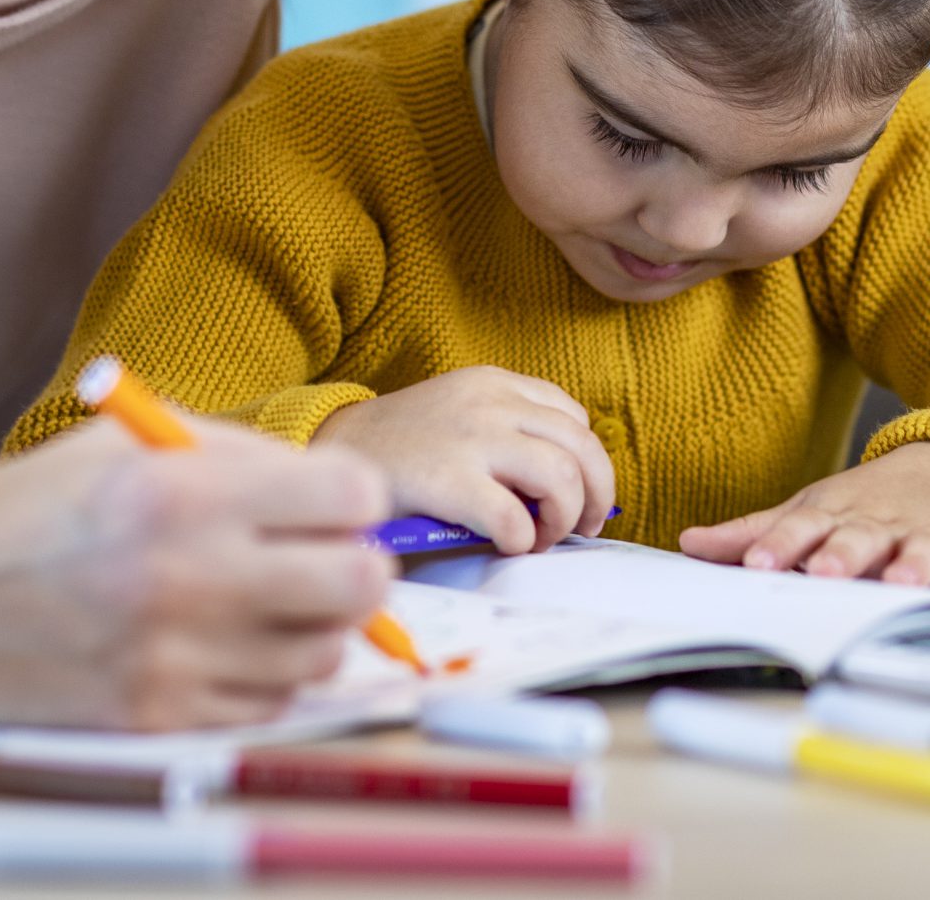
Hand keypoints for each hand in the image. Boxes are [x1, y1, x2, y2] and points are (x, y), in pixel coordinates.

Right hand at [0, 418, 393, 731]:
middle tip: (320, 554)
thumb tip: (333, 493)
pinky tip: (218, 643)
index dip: (349, 497)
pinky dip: (261, 676)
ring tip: (260, 599)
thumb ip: (236, 455)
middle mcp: (191, 576)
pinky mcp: (160, 718)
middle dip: (352, 564)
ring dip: (309, 626)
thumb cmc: (25, 509)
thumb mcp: (128, 441)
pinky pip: (268, 704)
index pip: (353, 498)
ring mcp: (179, 658)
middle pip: (360, 583)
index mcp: (185, 489)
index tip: (327, 501)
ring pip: (324, 654)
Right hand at [308, 366, 614, 553]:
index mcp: (495, 384)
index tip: (576, 495)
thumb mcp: (460, 414)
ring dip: (564, 518)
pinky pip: (514, 517)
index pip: (574, 418)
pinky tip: (504, 544)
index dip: (587, 462)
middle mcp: (490, 403)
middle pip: (582, 446)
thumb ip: (509, 433)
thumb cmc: (403, 450)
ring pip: (562, 476)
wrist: (333, 454)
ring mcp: (469, 438)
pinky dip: (522, 539)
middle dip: (595, 495)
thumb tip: (572, 490)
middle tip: (582, 528)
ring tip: (540, 537)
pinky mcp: (447, 480)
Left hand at [676, 442, 929, 595]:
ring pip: (920, 548)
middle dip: (840, 554)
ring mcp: (924, 534)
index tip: (756, 560)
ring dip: (914, 563)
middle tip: (824, 570)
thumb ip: (753, 532)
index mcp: (831, 517)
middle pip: (855, 538)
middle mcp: (877, 524)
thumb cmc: (858, 508)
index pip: (799, 528)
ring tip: (907, 581)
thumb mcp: (804, 512)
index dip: (779, 543)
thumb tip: (688, 544)